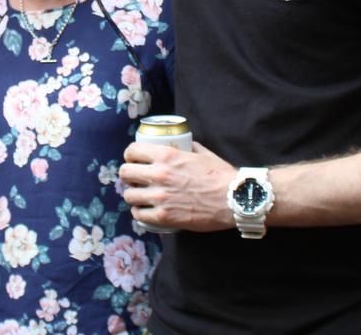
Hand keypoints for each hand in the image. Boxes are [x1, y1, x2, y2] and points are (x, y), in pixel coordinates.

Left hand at [119, 140, 236, 231]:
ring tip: (141, 197)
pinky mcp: (164, 217)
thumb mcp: (201, 153)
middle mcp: (159, 174)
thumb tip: (182, 143)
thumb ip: (187, 147)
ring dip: (134, 196)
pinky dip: (140, 213)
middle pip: (125, 173)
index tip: (133, 160)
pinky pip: (139, 215)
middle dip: (129, 176)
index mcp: (166, 155)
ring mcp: (160, 197)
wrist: (235, 199)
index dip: (130, 156)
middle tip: (136, 179)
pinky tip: (145, 211)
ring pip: (129, 196)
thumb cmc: (221, 175)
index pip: (132, 151)